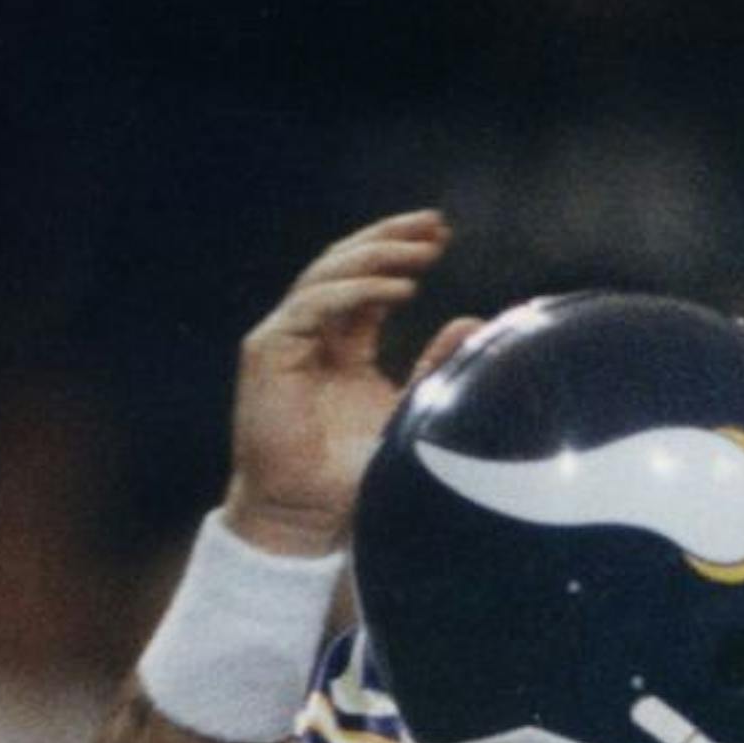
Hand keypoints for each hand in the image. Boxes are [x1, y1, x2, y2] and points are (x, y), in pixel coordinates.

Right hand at [222, 209, 481, 556]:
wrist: (304, 516)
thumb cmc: (351, 475)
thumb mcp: (409, 411)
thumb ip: (435, 367)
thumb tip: (475, 322)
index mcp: (340, 344)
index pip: (368, 280)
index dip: (400, 253)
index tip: (442, 236)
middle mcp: (310, 333)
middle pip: (346, 264)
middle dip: (390, 238)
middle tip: (434, 226)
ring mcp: (285, 338)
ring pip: (328, 275)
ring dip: (377, 257)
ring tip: (421, 252)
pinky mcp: (268, 351)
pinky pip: (313, 305)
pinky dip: (355, 291)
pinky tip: (397, 288)